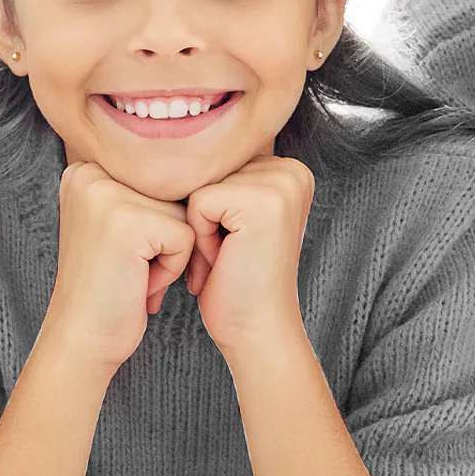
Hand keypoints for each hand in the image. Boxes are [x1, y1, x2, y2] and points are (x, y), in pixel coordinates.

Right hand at [39, 162, 194, 377]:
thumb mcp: (117, 224)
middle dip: (164, 238)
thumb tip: (199, 163)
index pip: (160, 180)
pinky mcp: (127, 223)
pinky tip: (138, 283)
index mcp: (86, 169)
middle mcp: (90, 174)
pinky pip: (185, 238)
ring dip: (170, 252)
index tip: (125, 251)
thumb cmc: (108, 286)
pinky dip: (172, 268)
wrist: (81, 340)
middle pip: (173, 193)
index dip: (157, 224)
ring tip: (132, 273)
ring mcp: (105, 195)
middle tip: (128, 267)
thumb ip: (143, 190)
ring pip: (182, 214)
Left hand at [185, 156, 313, 361]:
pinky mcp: (262, 201)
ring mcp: (281, 183)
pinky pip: (198, 202)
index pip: (218, 164)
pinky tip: (224, 261)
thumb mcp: (234, 219)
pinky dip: (200, 238)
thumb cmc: (237, 282)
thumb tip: (182, 143)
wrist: (256, 332)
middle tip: (229, 256)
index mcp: (289, 169)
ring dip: (201, 229)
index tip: (233, 243)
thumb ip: (227, 179)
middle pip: (209, 171)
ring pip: (200, 185)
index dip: (211, 208)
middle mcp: (292, 170)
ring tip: (227, 258)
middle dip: (205, 218)